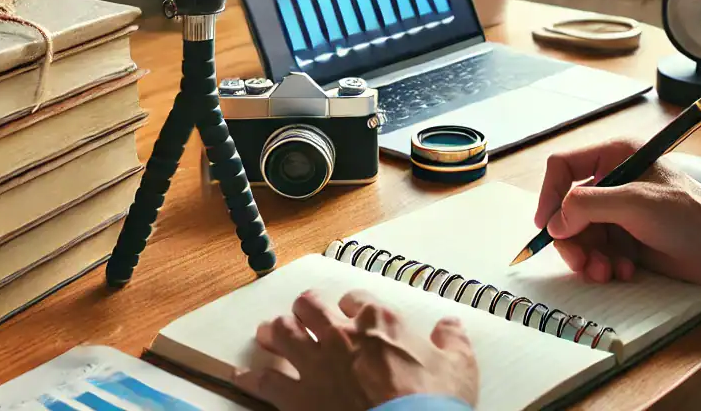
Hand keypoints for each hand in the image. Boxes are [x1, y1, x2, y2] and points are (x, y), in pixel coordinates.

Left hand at [233, 289, 478, 410]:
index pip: (356, 299)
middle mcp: (341, 335)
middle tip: (300, 312)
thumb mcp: (458, 367)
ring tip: (266, 331)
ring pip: (284, 335)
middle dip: (303, 308)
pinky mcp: (298, 398)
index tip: (349, 310)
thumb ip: (452, 340)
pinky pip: (264, 382)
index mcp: (378, 322)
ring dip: (274, 332)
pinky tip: (242, 374)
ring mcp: (316, 365)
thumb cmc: (433, 403)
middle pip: (310, 307)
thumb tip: (451, 325)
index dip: (351, 304)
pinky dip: (251, 376)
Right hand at [535, 138, 700, 286]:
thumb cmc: (690, 214)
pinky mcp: (628, 239)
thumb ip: (589, 205)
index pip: (563, 167)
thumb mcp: (636, 203)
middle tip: (580, 262)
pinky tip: (626, 272)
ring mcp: (620, 212)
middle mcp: (613, 181)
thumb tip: (554, 223)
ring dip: (588, 257)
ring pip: (581, 234)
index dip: (549, 194)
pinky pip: (599, 252)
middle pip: (568, 207)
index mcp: (614, 156)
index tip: (546, 226)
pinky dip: (606, 265)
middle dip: (572, 237)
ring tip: (605, 273)